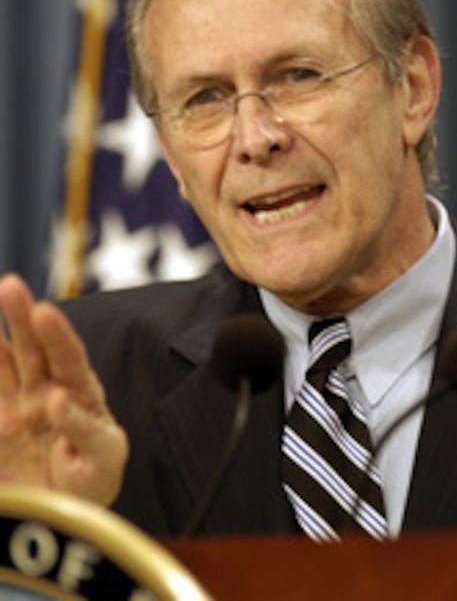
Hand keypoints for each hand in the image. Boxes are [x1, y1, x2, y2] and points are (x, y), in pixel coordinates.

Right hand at [0, 274, 127, 506]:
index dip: (57, 334)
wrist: (66, 512)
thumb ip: (87, 430)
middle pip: (32, 348)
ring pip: (2, 365)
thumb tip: (58, 401)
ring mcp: (16, 405)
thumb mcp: (106, 457)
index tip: (44, 312)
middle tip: (10, 286)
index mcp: (80, 391)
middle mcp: (45, 389)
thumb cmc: (94, 477)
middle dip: (20, 316)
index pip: (68, 356)